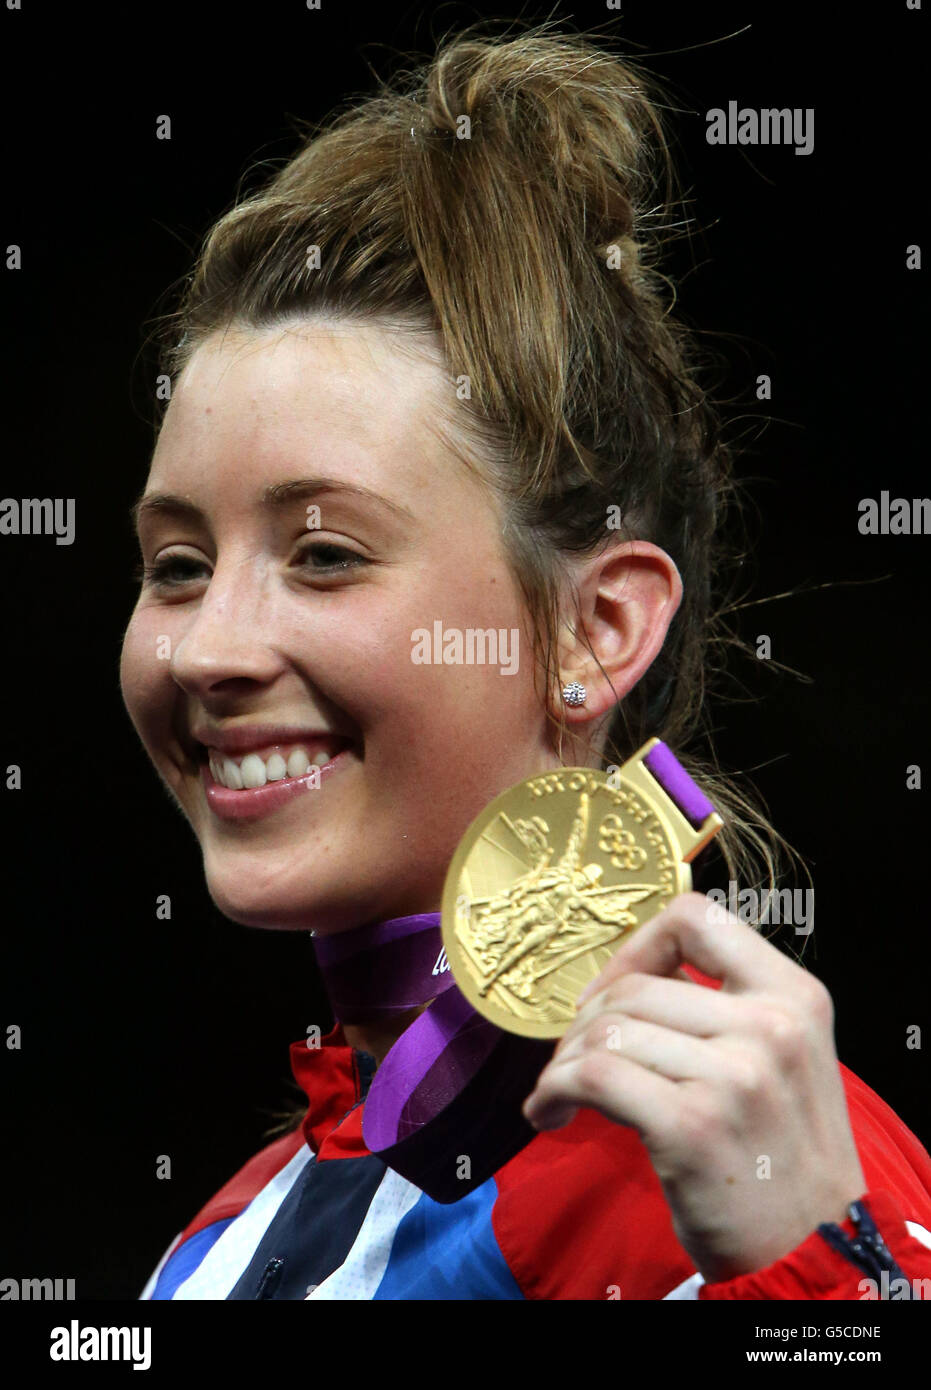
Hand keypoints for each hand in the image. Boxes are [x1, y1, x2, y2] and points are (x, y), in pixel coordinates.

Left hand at [521, 891, 865, 1284]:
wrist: (811, 1250)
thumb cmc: (782, 1153)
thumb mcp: (786, 1057)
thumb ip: (727, 1004)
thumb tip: (634, 971)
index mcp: (794, 996)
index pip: (696, 917)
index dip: (638, 947)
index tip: (614, 991)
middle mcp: (771, 1027)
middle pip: (635, 985)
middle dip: (587, 1022)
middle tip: (576, 1061)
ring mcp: (734, 1076)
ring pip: (607, 1030)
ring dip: (565, 1062)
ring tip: (563, 1093)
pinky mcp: (692, 1126)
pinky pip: (592, 1076)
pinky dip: (553, 1091)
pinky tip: (550, 1113)